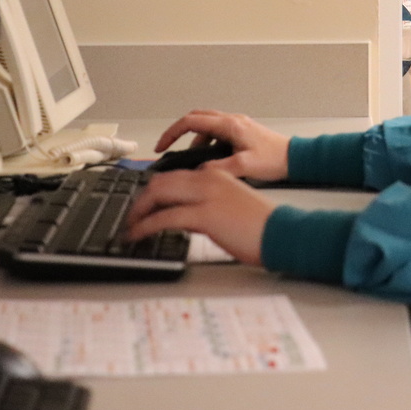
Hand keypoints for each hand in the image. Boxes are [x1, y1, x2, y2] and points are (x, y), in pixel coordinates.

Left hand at [124, 169, 275, 265]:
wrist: (281, 232)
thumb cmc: (262, 224)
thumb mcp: (231, 203)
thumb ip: (208, 202)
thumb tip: (186, 213)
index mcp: (216, 174)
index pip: (174, 176)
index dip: (154, 191)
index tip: (143, 204)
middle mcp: (208, 179)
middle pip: (160, 181)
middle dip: (140, 199)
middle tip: (130, 216)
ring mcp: (205, 196)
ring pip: (158, 194)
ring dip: (137, 211)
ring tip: (129, 227)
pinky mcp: (204, 216)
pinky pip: (164, 218)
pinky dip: (144, 226)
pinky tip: (136, 235)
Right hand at [155, 110, 290, 181]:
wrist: (295, 158)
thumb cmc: (275, 160)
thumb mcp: (244, 167)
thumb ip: (218, 168)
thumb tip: (197, 171)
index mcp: (229, 125)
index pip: (192, 122)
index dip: (172, 132)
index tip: (162, 146)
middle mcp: (232, 121)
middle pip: (196, 119)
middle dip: (179, 133)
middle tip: (169, 148)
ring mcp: (237, 125)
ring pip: (207, 126)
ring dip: (195, 140)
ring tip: (194, 161)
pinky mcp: (242, 132)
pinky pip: (217, 132)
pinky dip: (208, 143)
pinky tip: (211, 160)